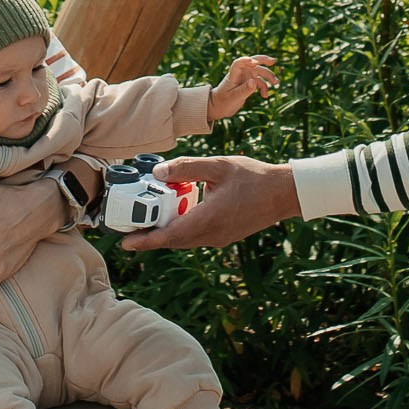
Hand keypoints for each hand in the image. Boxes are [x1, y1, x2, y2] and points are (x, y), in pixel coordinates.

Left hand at [125, 153, 298, 251]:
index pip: (168, 236)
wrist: (284, 194)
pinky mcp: (224, 236)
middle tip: (128, 226)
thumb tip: (157, 172)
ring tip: (148, 218)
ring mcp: (219, 238)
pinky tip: (177, 212)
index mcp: (207, 220)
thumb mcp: (217, 166)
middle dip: (149, 236)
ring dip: (165, 232)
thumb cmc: (254, 177)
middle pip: (172, 241)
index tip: (124, 242)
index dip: (144, 241)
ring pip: (184, 239)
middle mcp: (211, 235)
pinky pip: (196, 236)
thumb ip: (186, 167)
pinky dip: (181, 228)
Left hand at [207, 53, 277, 122]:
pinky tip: (265, 96)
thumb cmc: (223, 101)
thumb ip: (244, 90)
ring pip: (259, 72)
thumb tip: (254, 82)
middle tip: (273, 62)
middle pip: (252, 62)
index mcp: (233, 75)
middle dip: (263, 60)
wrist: (219, 106)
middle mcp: (240, 73)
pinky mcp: (249, 83)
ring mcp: (245, 77)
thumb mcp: (234, 98)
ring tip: (276, 83)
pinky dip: (264, 87)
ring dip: (268, 76)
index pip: (238, 63)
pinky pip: (259, 82)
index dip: (246, 60)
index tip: (254, 62)